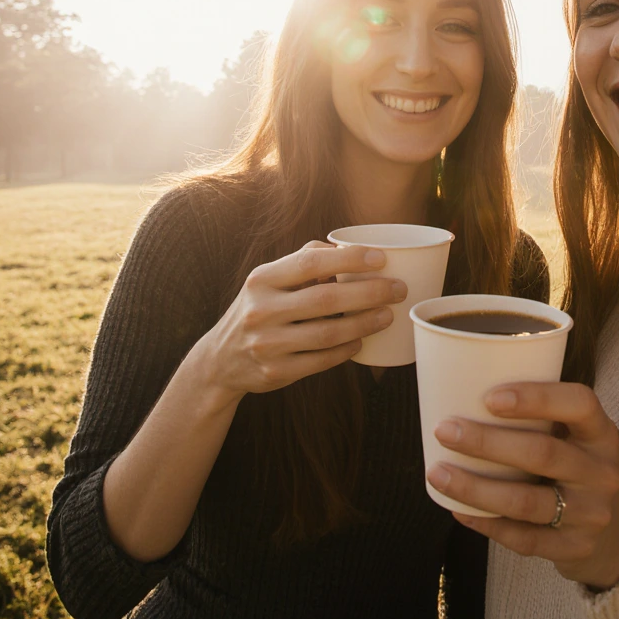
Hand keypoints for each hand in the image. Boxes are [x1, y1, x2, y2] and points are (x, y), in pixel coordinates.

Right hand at [195, 242, 405, 404]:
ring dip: (364, 323)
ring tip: (388, 315)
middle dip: (369, 293)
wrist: (220, 360)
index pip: (310, 263)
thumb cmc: (258, 308)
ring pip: (327, 333)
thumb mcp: (267, 279)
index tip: (381, 258)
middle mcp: (261, 310)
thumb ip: (302, 261)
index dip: (349, 258)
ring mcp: (267, 344)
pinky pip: (320, 361)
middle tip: (398, 289)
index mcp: (262, 279)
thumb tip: (344, 246)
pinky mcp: (275, 372)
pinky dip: (345, 350)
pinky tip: (362, 341)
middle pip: (326, 299)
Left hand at [426, 382, 618, 589]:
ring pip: (526, 502)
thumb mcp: (574, 436)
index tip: (489, 398)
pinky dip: (487, 522)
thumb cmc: (574, 464)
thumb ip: (540, 418)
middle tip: (445, 431)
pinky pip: (523, 538)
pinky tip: (458, 509)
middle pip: (543, 454)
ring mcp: (591, 513)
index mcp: (601, 432)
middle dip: (487, 442)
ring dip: (476, 488)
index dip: (536, 398)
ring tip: (438, 473)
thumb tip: (463, 391)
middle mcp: (602, 471)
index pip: (579, 404)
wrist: (612, 531)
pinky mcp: (575, 548)